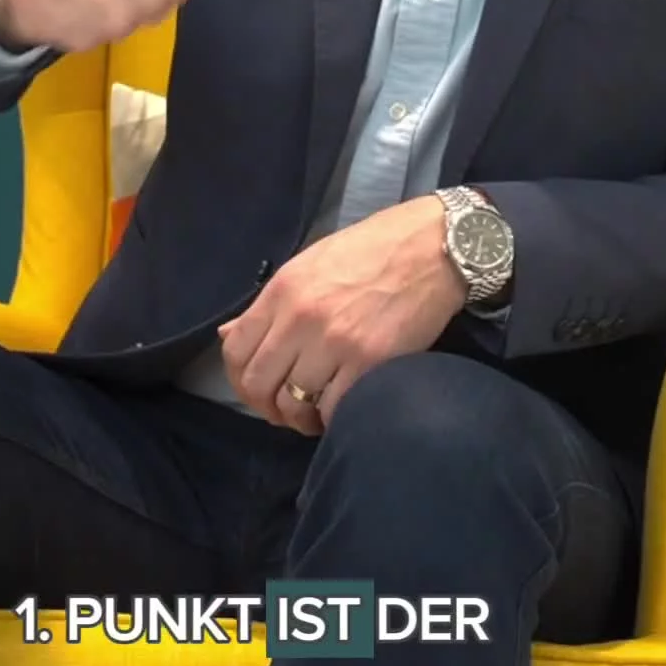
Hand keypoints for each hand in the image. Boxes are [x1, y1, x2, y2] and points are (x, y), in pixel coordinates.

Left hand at [217, 197, 467, 432]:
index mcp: (283, 291)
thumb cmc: (373, 252)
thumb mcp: (311, 264)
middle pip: (259, 385)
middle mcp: (301, 318)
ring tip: (313, 414)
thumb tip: (231, 336)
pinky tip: (339, 410)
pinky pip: (334, 410)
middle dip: (267, 407)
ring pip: (294, 404)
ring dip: (300, 418)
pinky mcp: (370, 363)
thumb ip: (270, 304)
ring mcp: (335, 342)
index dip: (240, 381)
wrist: (434, 247)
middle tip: (284, 411)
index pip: (236, 352)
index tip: (257, 390)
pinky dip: (332, 418)